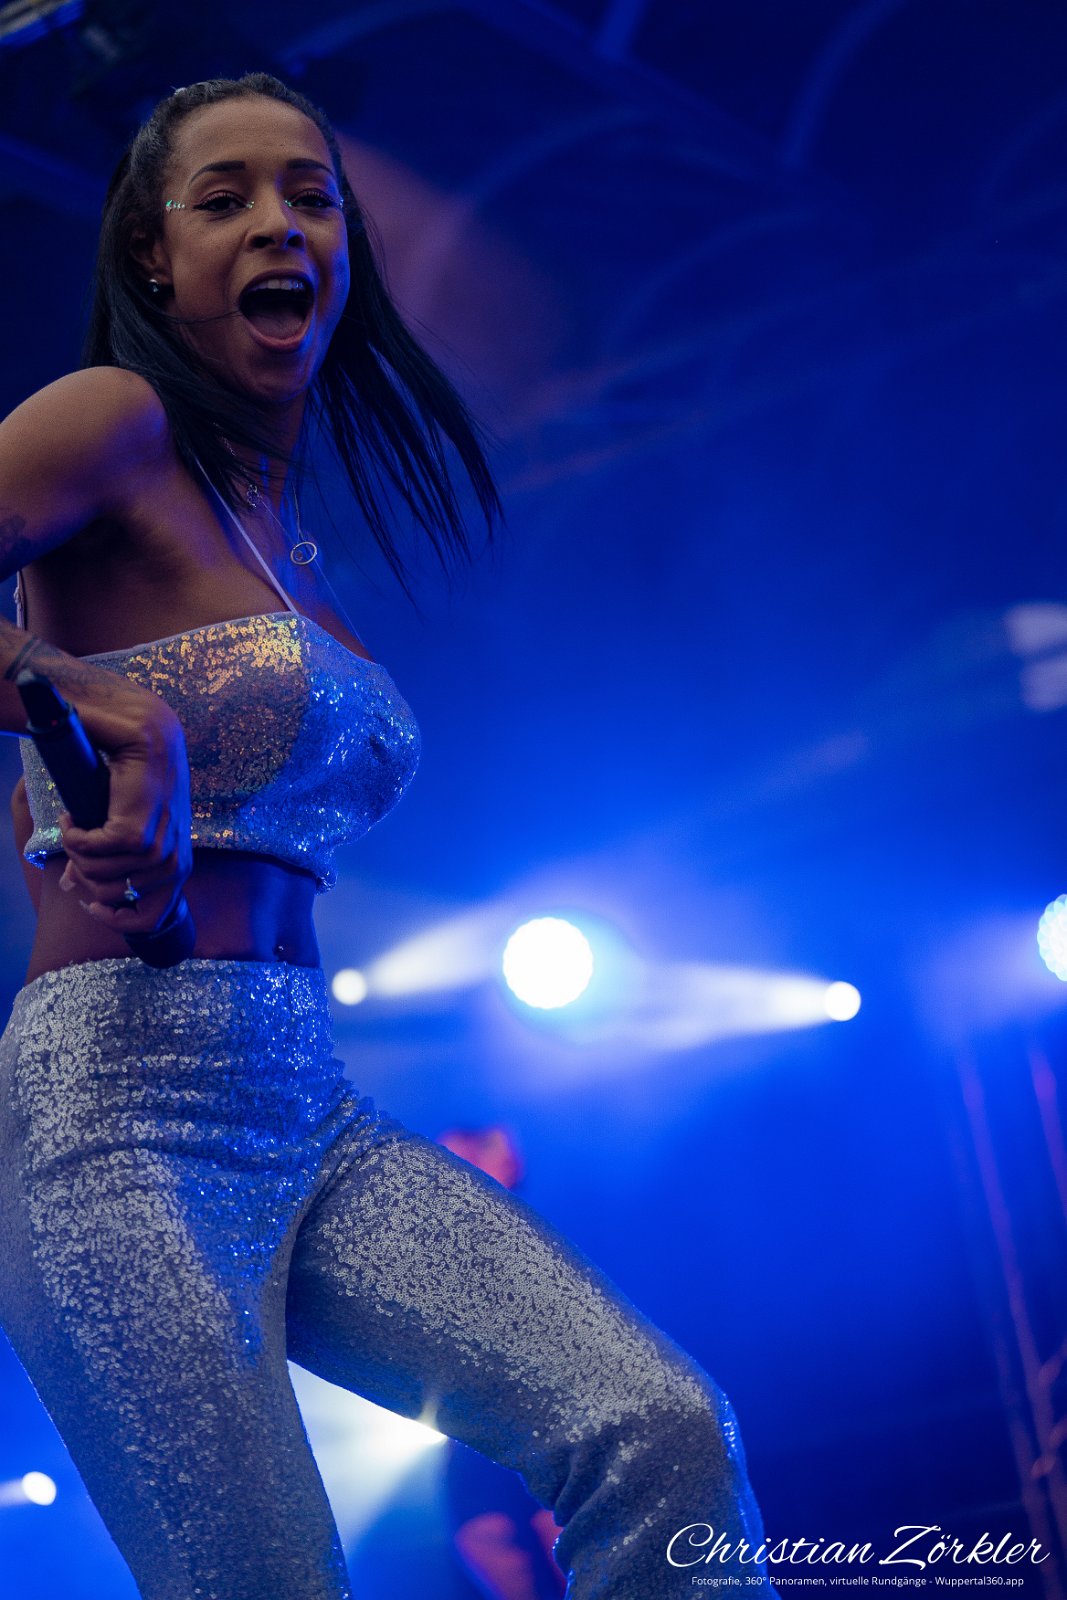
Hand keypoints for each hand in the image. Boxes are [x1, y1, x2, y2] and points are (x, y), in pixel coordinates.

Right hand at [55, 697, 191, 935]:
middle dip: (85, 878)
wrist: (147, 736)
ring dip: (77, 854)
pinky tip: (74, 818)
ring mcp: (159, 848)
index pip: (153, 918)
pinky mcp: (137, 831)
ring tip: (76, 825)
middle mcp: (175, 861)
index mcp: (179, 865)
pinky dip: (75, 837)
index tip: (91, 904)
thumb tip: (75, 887)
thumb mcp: (127, 829)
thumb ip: (108, 862)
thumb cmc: (136, 782)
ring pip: (101, 876)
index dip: (118, 920)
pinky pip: (93, 852)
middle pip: (115, 898)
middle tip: (75, 847)